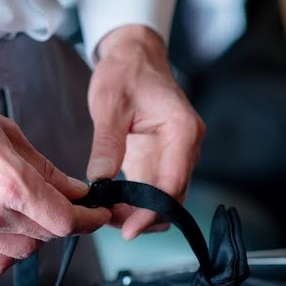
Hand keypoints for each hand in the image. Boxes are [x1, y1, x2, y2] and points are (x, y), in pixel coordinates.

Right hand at [0, 68, 110, 275]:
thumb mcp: (8, 133)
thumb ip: (45, 169)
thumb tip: (75, 190)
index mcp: (9, 182)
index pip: (65, 220)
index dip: (89, 219)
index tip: (97, 213)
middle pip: (46, 235)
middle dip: (62, 219)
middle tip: (62, 201)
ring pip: (23, 251)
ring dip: (35, 234)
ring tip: (26, 209)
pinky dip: (7, 251)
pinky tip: (5, 229)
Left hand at [86, 25, 204, 239]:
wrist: (134, 56)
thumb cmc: (126, 72)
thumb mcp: (110, 103)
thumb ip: (108, 143)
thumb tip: (100, 181)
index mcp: (182, 131)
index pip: (173, 184)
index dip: (152, 212)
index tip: (128, 229)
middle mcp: (186, 147)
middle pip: (173, 198)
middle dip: (143, 217)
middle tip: (107, 222)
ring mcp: (175, 155)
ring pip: (165, 199)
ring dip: (139, 213)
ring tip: (105, 214)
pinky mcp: (160, 159)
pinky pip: (153, 190)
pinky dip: (135, 202)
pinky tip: (111, 205)